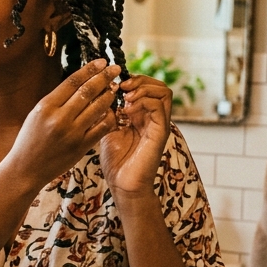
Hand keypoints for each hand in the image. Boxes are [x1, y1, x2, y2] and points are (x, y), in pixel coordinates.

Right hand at [6, 59, 122, 191]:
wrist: (25, 169)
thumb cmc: (30, 139)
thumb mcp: (36, 114)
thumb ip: (57, 100)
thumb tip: (80, 83)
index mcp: (46, 106)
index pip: (73, 81)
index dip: (90, 69)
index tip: (102, 62)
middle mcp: (59, 118)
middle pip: (88, 91)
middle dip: (105, 77)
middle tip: (115, 69)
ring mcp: (72, 133)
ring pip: (98, 107)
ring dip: (109, 95)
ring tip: (114, 88)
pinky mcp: (81, 146)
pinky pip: (101, 127)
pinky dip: (109, 116)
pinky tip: (111, 110)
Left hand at [99, 74, 172, 196]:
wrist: (123, 185)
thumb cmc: (116, 162)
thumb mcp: (108, 130)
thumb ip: (109, 112)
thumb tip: (103, 92)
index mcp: (143, 116)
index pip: (147, 87)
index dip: (132, 80)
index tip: (114, 85)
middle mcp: (154, 118)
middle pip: (159, 86)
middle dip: (140, 80)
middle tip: (122, 87)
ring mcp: (159, 124)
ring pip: (164, 92)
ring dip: (142, 89)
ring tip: (125, 98)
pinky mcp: (160, 132)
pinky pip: (159, 107)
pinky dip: (142, 102)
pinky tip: (126, 111)